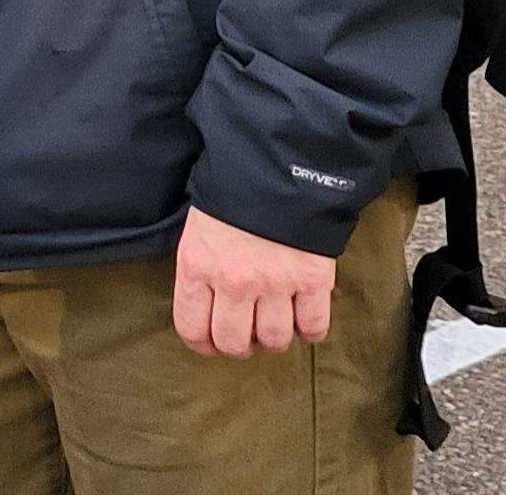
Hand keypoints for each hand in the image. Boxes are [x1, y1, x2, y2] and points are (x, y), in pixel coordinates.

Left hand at [172, 205, 336, 357]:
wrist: (280, 161)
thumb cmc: (233, 190)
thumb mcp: (199, 226)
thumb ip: (200, 268)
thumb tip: (206, 305)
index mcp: (197, 265)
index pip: (192, 328)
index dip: (203, 344)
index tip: (212, 343)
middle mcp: (233, 281)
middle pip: (234, 343)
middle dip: (240, 345)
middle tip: (248, 334)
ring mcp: (275, 283)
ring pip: (275, 340)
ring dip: (275, 338)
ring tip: (276, 323)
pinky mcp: (313, 279)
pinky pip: (314, 326)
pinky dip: (311, 330)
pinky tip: (305, 320)